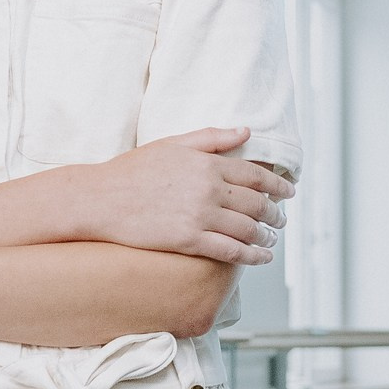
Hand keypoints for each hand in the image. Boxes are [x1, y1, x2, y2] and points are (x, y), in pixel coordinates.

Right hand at [75, 129, 289, 264]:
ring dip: (266, 235)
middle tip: (282, 219)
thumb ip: (212, 138)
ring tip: (272, 239)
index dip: (277, 185)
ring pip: (248, 228)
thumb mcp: (173, 143)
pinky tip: (261, 257)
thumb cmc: (132, 170)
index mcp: (207, 164)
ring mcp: (200, 216)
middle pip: (256, 203)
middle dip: (275, 213)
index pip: (255, 175)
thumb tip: (246, 131)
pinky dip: (252, 255)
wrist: (99, 199)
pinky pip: (231, 251)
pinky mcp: (189, 241)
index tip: (288, 191)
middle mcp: (209, 189)